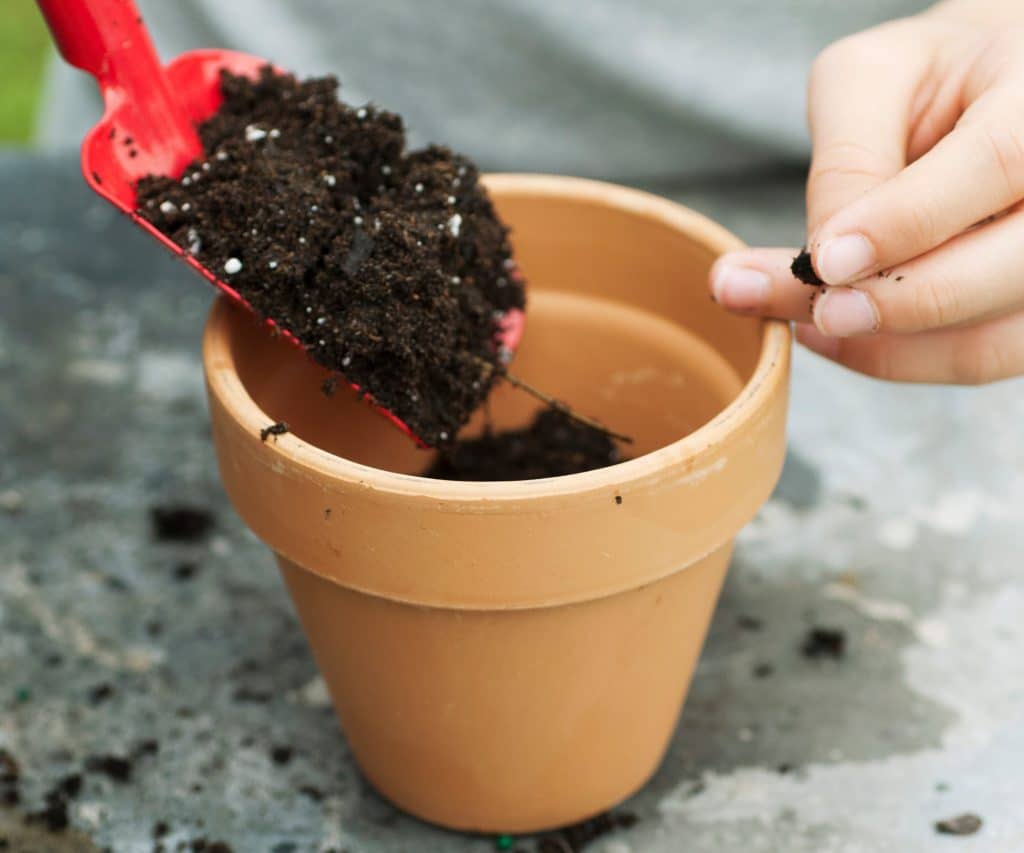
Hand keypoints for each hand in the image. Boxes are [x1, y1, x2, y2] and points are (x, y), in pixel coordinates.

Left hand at [710, 3, 1023, 383]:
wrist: (998, 86)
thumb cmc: (935, 74)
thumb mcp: (876, 76)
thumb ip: (849, 156)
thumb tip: (825, 257)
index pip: (996, 164)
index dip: (904, 224)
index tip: (824, 262)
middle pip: (1008, 268)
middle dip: (896, 301)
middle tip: (811, 310)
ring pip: (995, 337)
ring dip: (887, 346)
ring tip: (804, 322)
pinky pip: (981, 356)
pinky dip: (901, 358)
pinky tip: (837, 335)